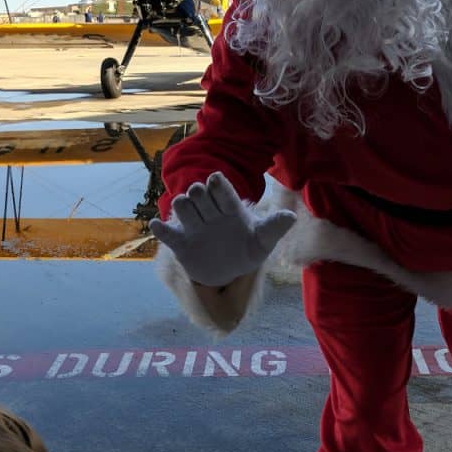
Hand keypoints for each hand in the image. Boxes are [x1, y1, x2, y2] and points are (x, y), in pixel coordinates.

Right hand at [150, 172, 295, 286]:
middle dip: (200, 195)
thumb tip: (291, 216)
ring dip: (183, 206)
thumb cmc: (248, 250)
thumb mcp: (263, 241)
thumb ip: (274, 228)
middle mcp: (210, 213)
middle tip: (204, 202)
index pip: (222, 190)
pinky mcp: (181, 244)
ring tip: (189, 213)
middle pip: (199, 193)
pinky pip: (167, 234)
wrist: (229, 271)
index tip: (216, 179)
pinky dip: (161, 229)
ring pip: (182, 206)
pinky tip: (159, 225)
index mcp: (230, 208)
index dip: (218, 185)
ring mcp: (194, 227)